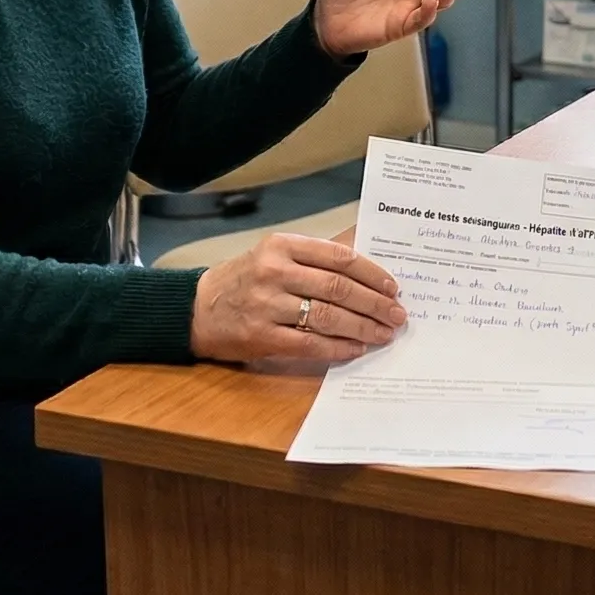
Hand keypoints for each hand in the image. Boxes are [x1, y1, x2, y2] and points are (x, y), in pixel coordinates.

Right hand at [190, 233, 406, 362]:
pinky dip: (338, 347)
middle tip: (397, 314)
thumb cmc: (244, 280)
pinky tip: (356, 348)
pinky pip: (310, 343)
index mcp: (281, 245)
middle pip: (337, 288)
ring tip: (384, 333)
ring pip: (328, 316)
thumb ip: (315, 260)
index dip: (372, 273)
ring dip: (362, 327)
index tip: (393, 287)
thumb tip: (368, 270)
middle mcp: (274, 271)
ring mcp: (267, 305)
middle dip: (374, 303)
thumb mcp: (274, 256)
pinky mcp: (262, 336)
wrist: (197, 309)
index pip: (338, 257)